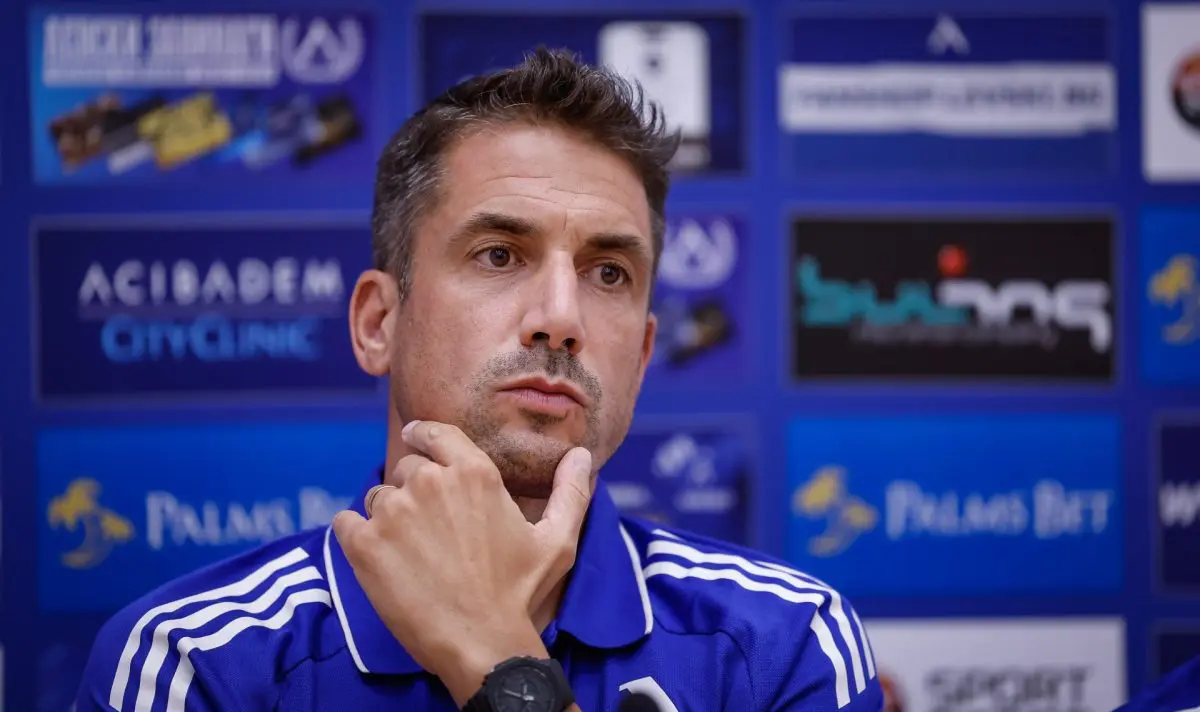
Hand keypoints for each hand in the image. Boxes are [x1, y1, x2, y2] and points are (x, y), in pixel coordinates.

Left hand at [331, 420, 595, 705]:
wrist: (481, 643)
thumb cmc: (519, 593)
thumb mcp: (556, 541)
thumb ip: (570, 492)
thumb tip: (582, 455)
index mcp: (475, 473)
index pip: (436, 433)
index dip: (423, 435)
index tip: (415, 439)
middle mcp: (430, 482)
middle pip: (406, 469)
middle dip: (414, 492)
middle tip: (429, 532)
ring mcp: (393, 511)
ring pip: (377, 497)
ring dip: (387, 517)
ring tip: (410, 553)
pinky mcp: (364, 542)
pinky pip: (345, 522)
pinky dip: (356, 536)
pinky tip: (379, 559)